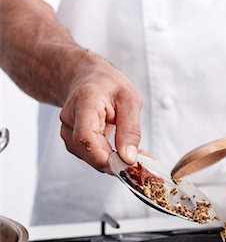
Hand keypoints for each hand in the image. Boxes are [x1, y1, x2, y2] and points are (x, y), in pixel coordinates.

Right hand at [60, 57, 141, 171]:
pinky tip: (121, 151)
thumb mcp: (129, 99)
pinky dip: (109, 158)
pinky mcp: (72, 142)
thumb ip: (130, 129)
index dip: (104, 157)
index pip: (86, 138)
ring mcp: (68, 132)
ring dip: (114, 161)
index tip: (126, 164)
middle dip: (116, 162)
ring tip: (134, 152)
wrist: (87, 78)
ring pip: (91, 158)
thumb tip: (129, 158)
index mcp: (84, 103)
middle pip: (89, 152)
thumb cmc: (108, 85)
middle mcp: (70, 119)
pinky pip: (91, 156)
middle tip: (142, 161)